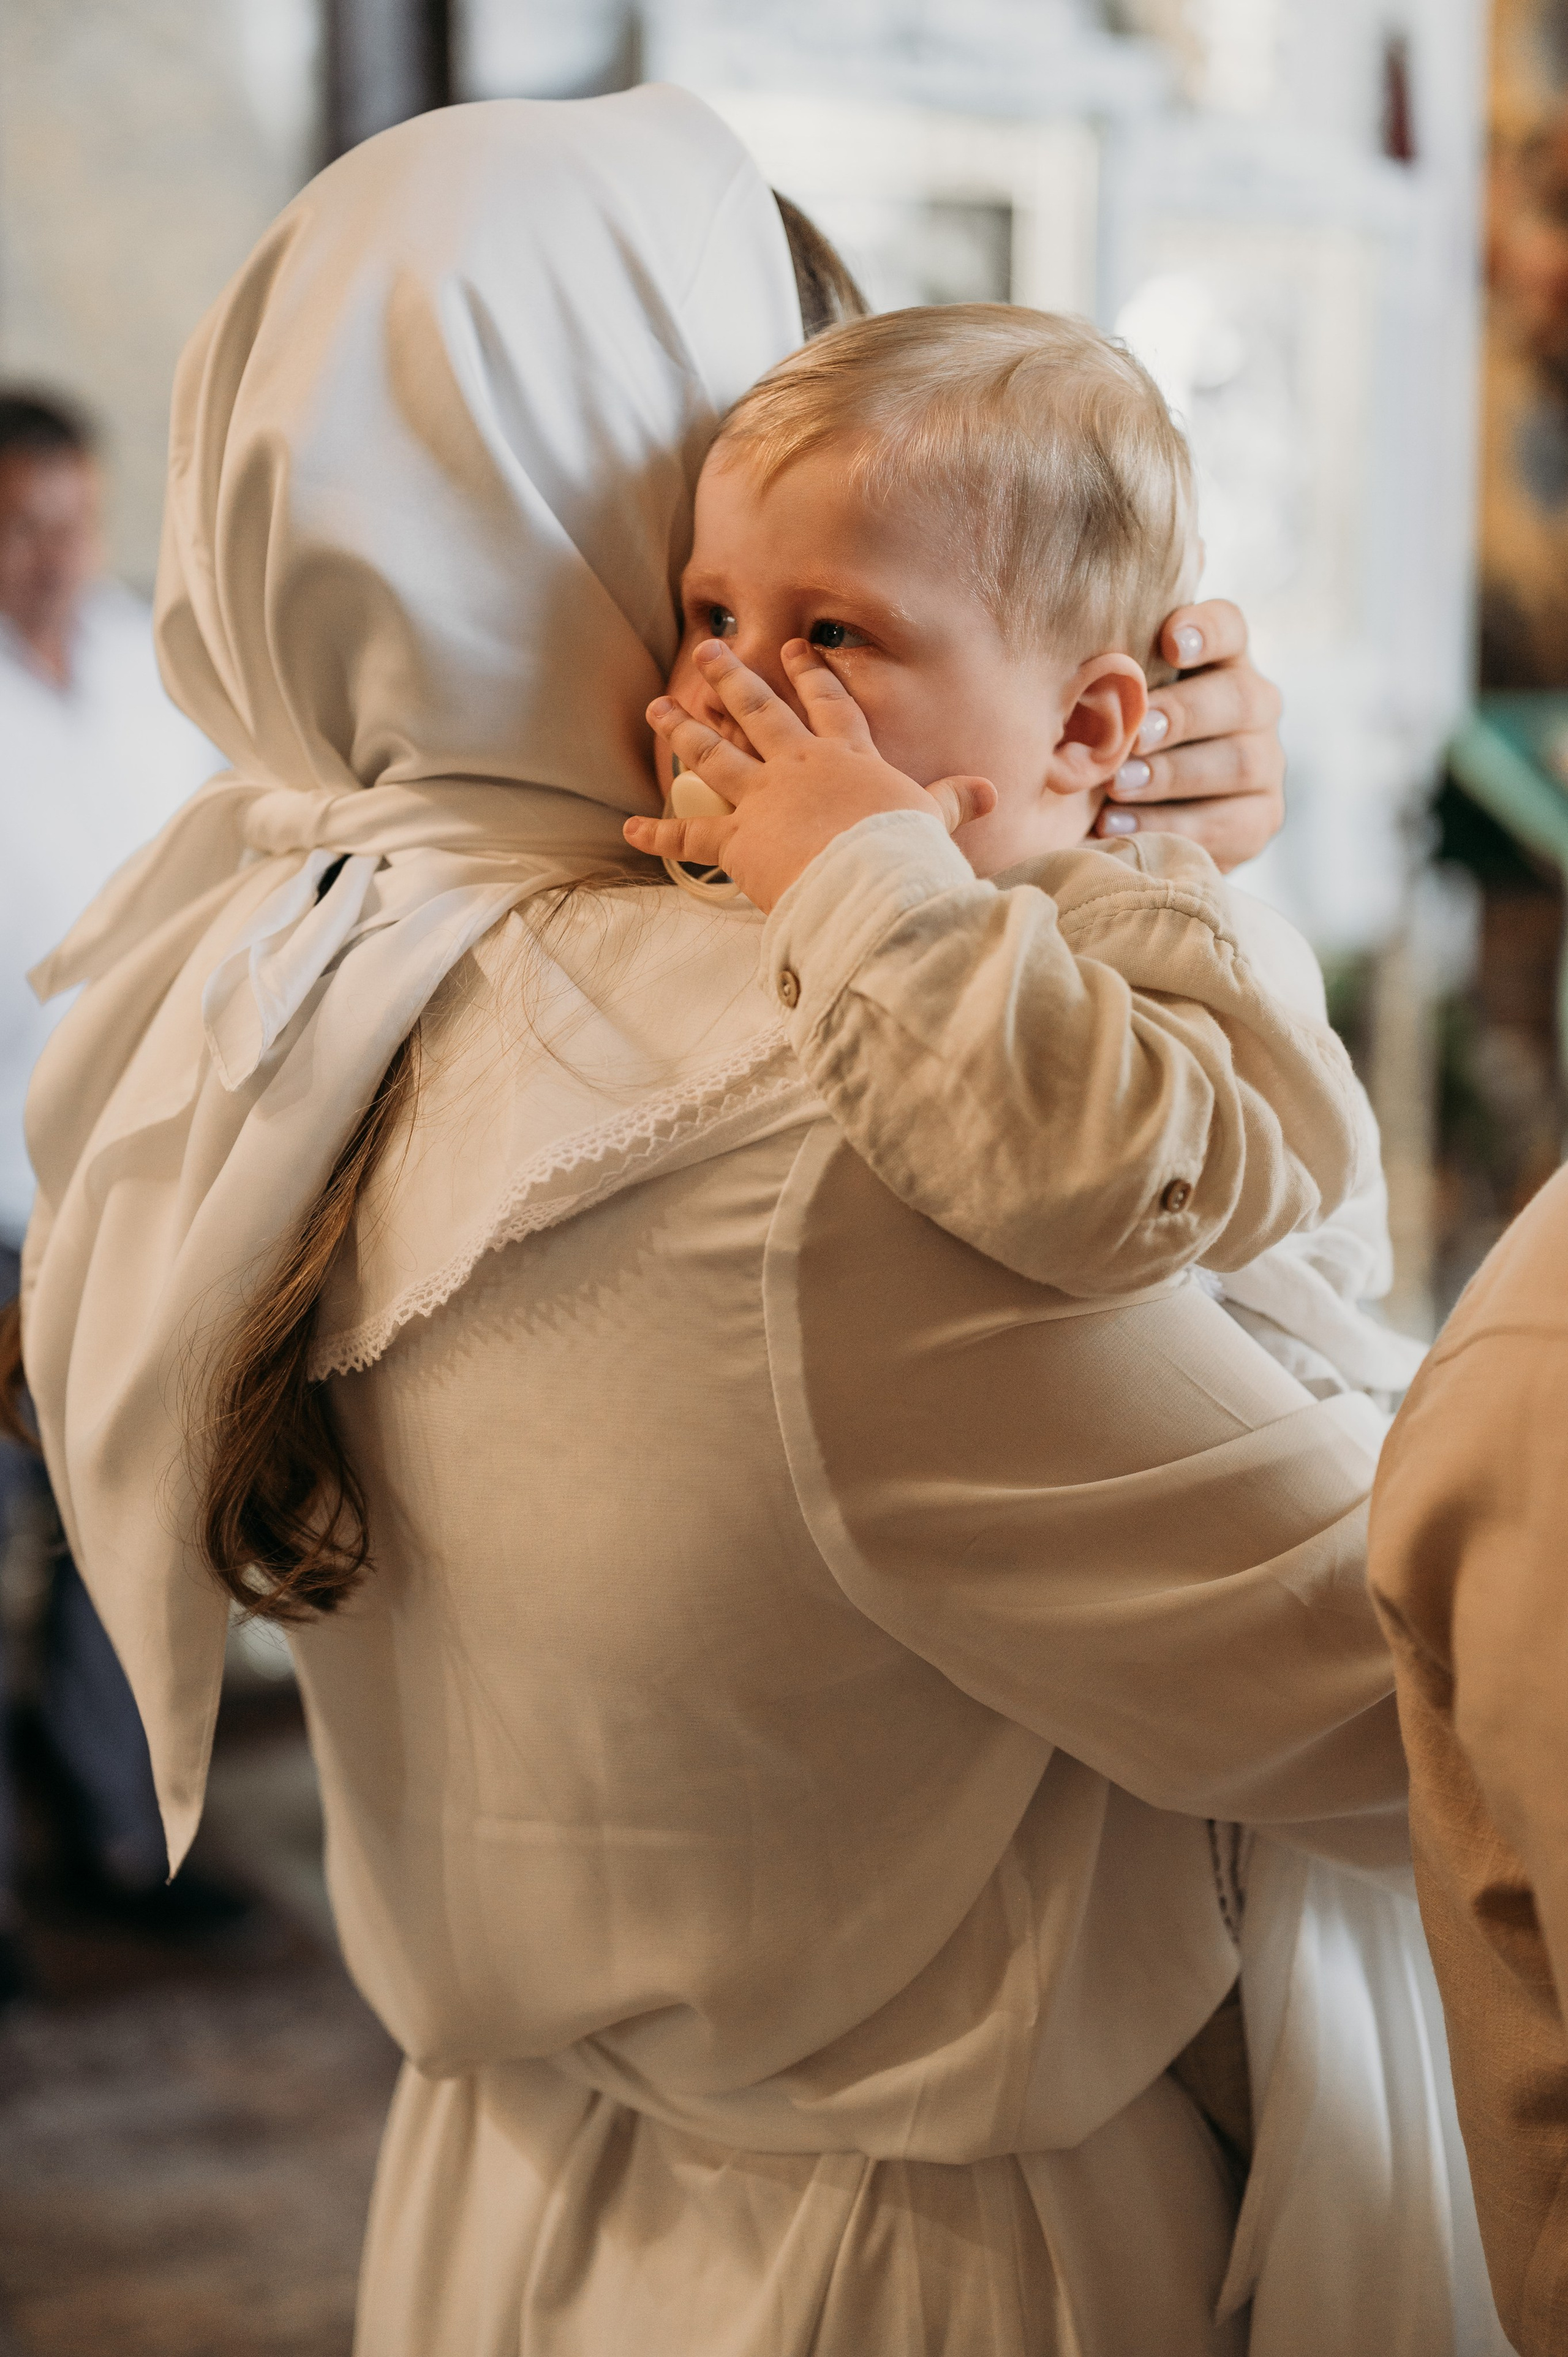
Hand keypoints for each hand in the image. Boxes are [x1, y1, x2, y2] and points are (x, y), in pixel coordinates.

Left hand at [624, 639, 995, 913]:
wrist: (875, 883)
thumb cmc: (908, 853)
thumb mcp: (934, 821)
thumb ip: (953, 802)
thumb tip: (991, 793)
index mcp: (849, 760)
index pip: (831, 707)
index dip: (813, 675)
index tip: (798, 648)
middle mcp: (800, 768)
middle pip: (762, 711)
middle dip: (733, 678)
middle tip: (709, 651)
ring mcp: (765, 799)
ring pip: (716, 755)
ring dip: (685, 730)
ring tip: (659, 705)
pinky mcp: (739, 840)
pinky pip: (691, 834)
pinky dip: (659, 833)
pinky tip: (631, 826)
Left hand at [1095, 600, 1283, 871]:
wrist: (1124, 816)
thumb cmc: (1111, 734)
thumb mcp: (1111, 690)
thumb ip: (1119, 639)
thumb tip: (1160, 557)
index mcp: (1221, 659)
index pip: (1231, 627)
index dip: (1205, 630)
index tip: (1169, 640)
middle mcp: (1254, 705)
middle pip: (1238, 697)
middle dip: (1183, 716)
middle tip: (1135, 734)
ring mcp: (1265, 764)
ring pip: (1239, 762)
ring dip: (1172, 776)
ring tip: (1116, 788)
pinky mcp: (1260, 820)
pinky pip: (1228, 824)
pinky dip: (1171, 826)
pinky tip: (1120, 828)